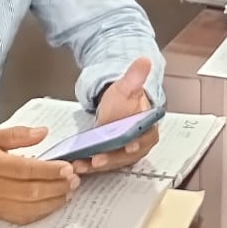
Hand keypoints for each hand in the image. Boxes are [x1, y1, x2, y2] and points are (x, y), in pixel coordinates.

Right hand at [0, 127, 79, 224]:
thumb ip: (17, 134)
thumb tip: (43, 132)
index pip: (24, 169)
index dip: (49, 170)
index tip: (68, 167)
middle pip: (30, 191)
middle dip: (57, 187)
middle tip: (75, 179)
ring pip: (28, 208)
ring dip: (53, 201)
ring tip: (70, 191)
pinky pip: (21, 218)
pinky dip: (41, 213)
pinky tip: (54, 204)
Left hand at [74, 57, 159, 173]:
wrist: (115, 107)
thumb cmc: (124, 100)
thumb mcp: (127, 86)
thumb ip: (136, 76)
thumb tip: (144, 61)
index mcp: (149, 128)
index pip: (146, 137)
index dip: (138, 143)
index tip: (130, 145)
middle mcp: (140, 145)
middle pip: (127, 155)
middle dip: (112, 158)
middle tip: (98, 159)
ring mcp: (125, 154)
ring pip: (113, 162)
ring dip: (98, 165)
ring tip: (82, 164)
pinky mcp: (111, 159)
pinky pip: (102, 164)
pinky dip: (90, 166)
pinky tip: (78, 165)